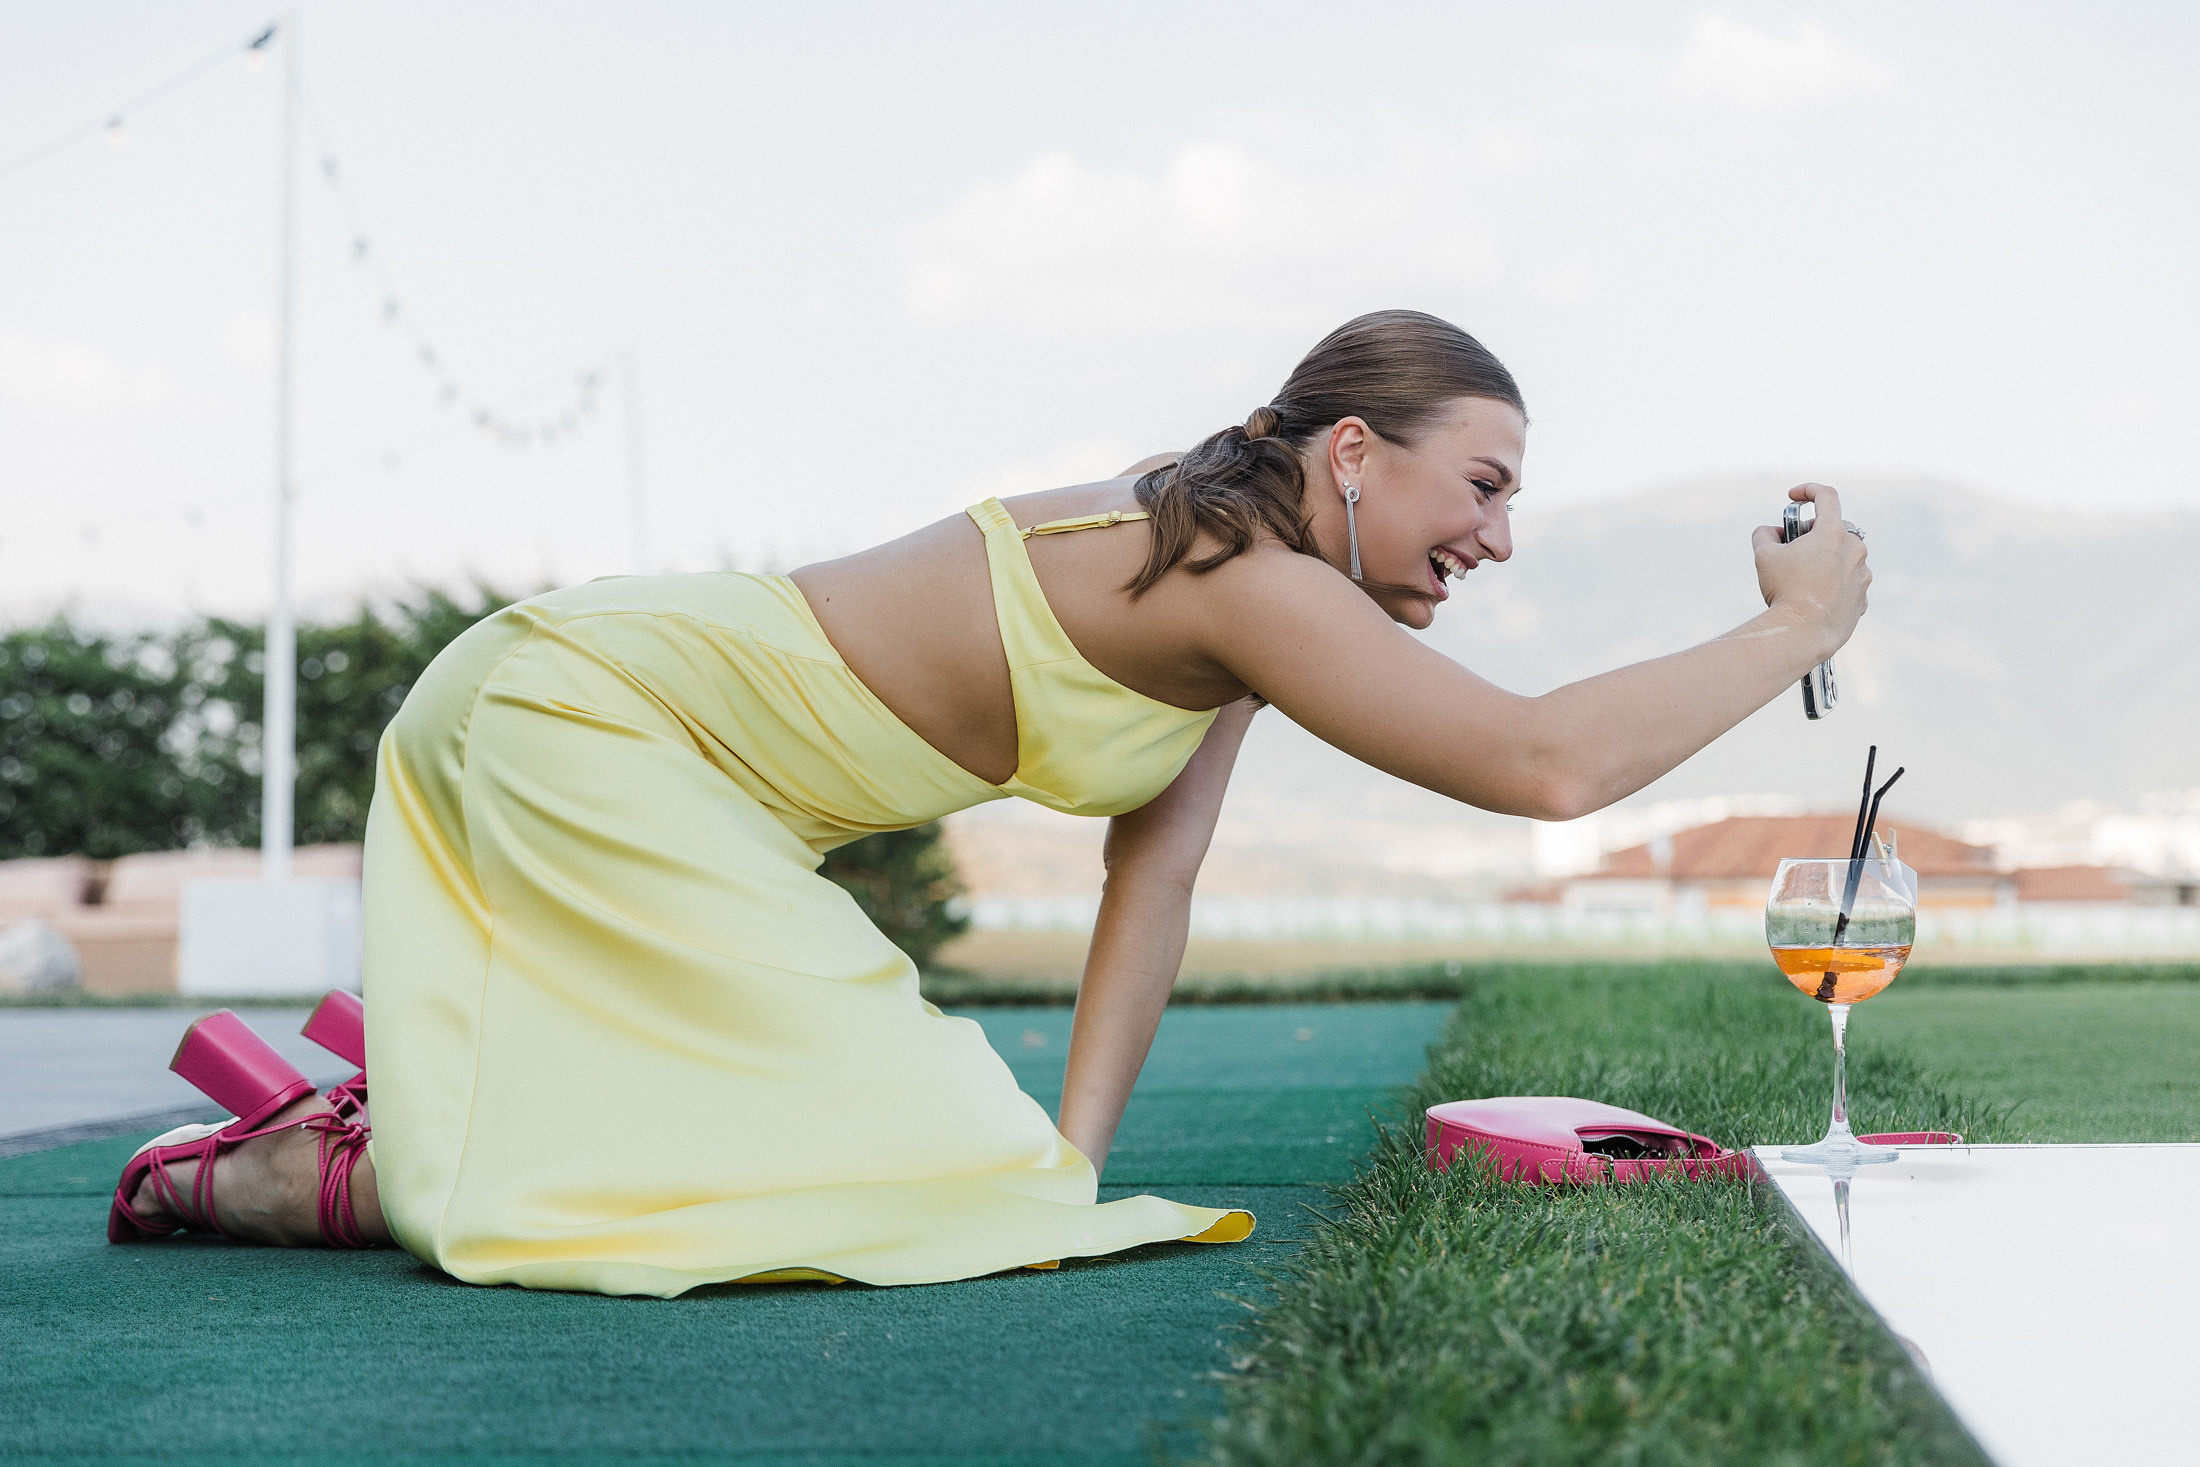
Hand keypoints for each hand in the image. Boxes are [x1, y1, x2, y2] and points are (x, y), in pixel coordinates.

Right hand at [1750, 483, 1870, 655]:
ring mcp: (1862, 574)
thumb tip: (1771, 532)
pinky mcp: (1863, 597)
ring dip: (1825, 558)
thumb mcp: (1763, 555)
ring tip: (1802, 577)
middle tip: (1792, 546)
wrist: (1803, 633)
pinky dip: (1833, 582)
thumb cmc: (1784, 590)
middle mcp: (1854, 549)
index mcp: (1833, 532)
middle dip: (1814, 532)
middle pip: (1836, 527)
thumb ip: (1765, 534)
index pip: (1826, 496)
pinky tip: (1814, 596)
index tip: (1793, 497)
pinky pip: (1848, 581)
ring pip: (1844, 555)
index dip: (1808, 490)